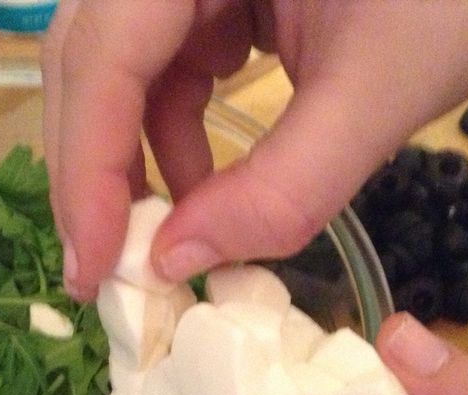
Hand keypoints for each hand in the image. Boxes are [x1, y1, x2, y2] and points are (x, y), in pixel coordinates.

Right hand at [41, 0, 467, 298]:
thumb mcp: (380, 90)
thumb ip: (284, 185)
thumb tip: (175, 261)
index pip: (105, 51)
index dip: (88, 166)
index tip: (95, 270)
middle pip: (87, 55)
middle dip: (93, 168)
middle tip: (104, 270)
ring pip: (115, 68)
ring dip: (128, 158)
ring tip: (162, 236)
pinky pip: (162, 67)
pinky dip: (170, 135)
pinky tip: (199, 183)